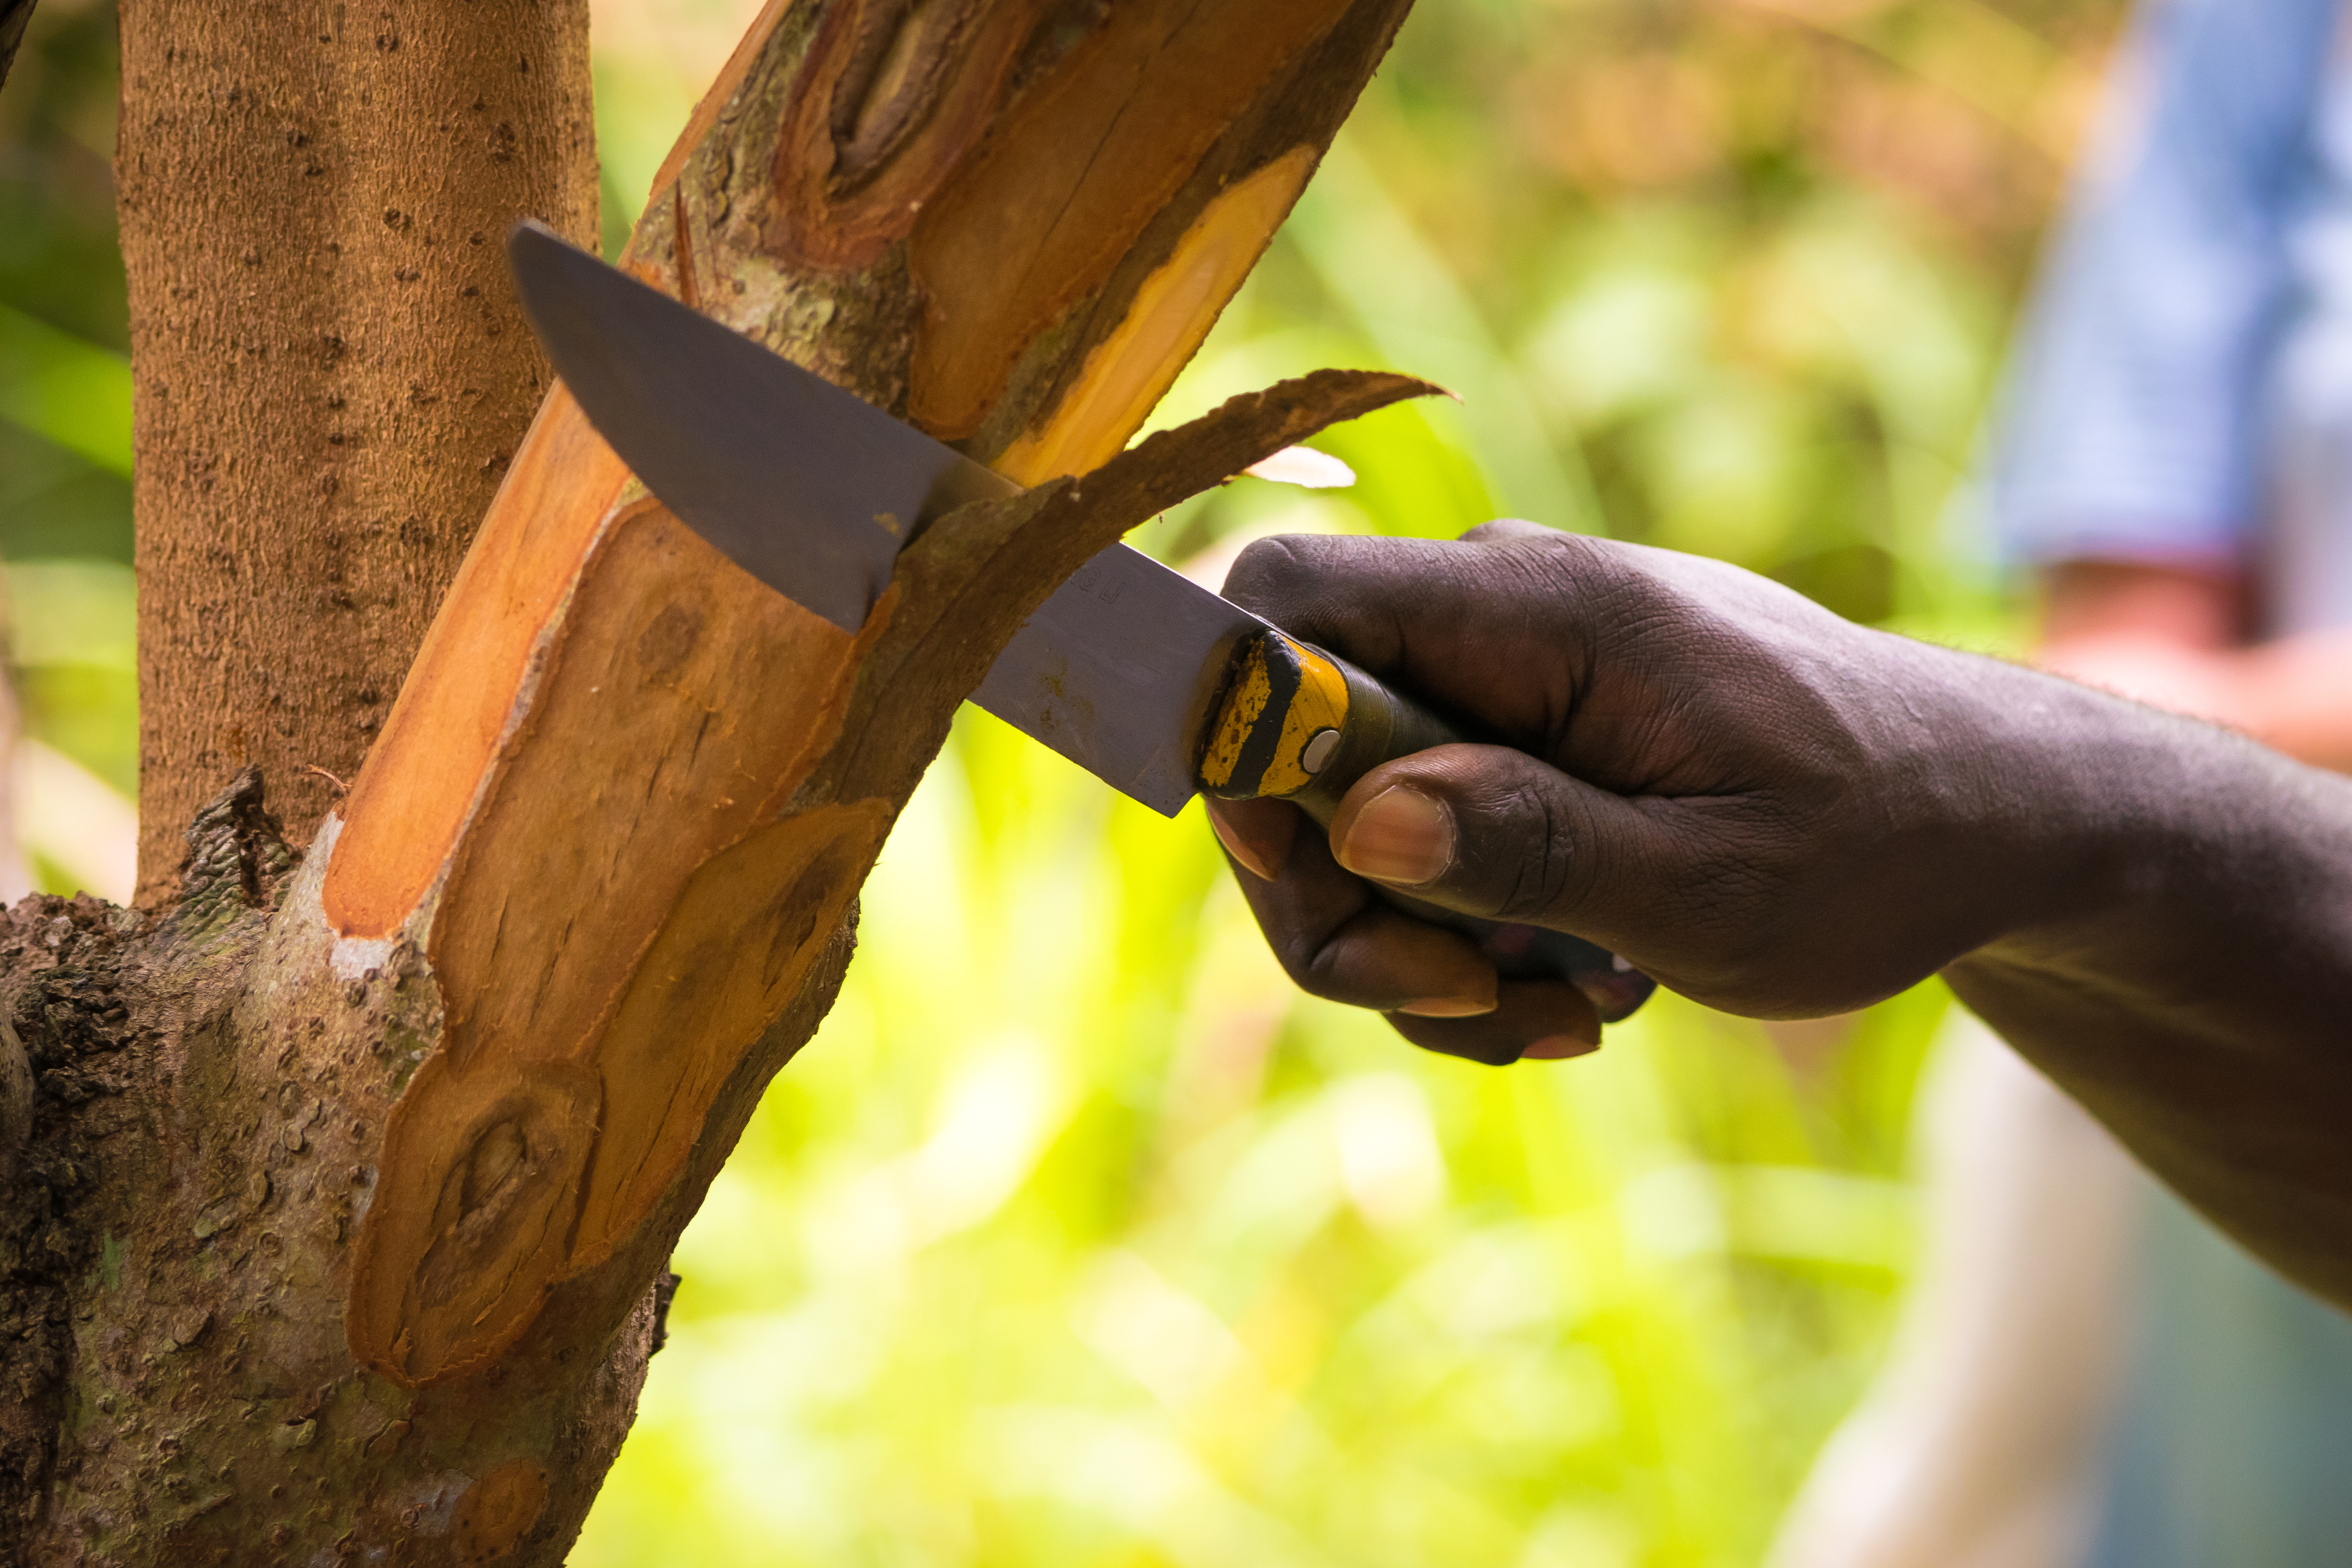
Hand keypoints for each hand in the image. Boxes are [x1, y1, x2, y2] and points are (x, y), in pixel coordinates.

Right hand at [1205, 521, 2046, 1065]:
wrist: (1988, 818)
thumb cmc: (1882, 841)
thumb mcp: (1718, 885)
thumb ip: (1536, 845)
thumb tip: (1359, 819)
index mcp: (1536, 607)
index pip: (1281, 599)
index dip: (1235, 732)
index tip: (1316, 875)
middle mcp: (1494, 616)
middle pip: (1288, 745)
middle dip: (1344, 903)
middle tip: (1470, 1003)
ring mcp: (1501, 677)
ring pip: (1348, 817)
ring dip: (1418, 947)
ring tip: (1564, 1011)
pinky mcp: (1516, 739)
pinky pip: (1419, 840)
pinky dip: (1462, 939)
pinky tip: (1569, 990)